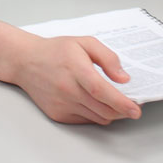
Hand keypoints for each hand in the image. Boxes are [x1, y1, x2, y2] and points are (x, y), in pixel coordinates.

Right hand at [11, 35, 140, 124]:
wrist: (27, 61)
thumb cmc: (56, 50)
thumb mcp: (84, 42)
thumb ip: (107, 57)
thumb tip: (123, 78)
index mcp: (75, 68)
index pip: (101, 91)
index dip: (121, 102)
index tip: (135, 109)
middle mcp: (68, 89)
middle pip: (103, 109)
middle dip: (121, 110)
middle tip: (130, 105)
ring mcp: (62, 104)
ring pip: (96, 117)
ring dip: (109, 112)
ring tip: (112, 100)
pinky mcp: (58, 114)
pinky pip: (85, 120)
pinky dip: (95, 114)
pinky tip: (92, 101)